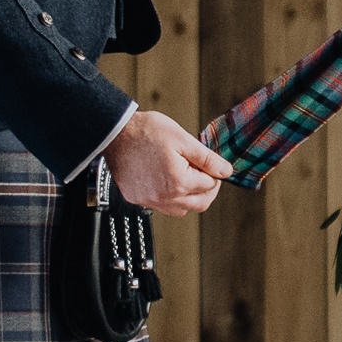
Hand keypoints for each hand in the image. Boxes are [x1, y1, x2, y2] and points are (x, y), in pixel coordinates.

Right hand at [106, 106, 231, 215]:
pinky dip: (170, 198)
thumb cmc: (146, 132)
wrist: (115, 134)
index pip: (210, 185)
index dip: (214, 172)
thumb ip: (207, 158)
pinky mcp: (137, 199)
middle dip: (208, 189)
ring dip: (190, 197)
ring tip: (186, 175)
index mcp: (178, 182)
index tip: (209, 163)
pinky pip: (161, 206)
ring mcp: (149, 201)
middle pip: (200, 204)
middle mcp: (164, 197)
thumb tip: (226, 171)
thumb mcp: (183, 139)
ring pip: (181, 210)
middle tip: (205, 173)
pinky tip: (167, 181)